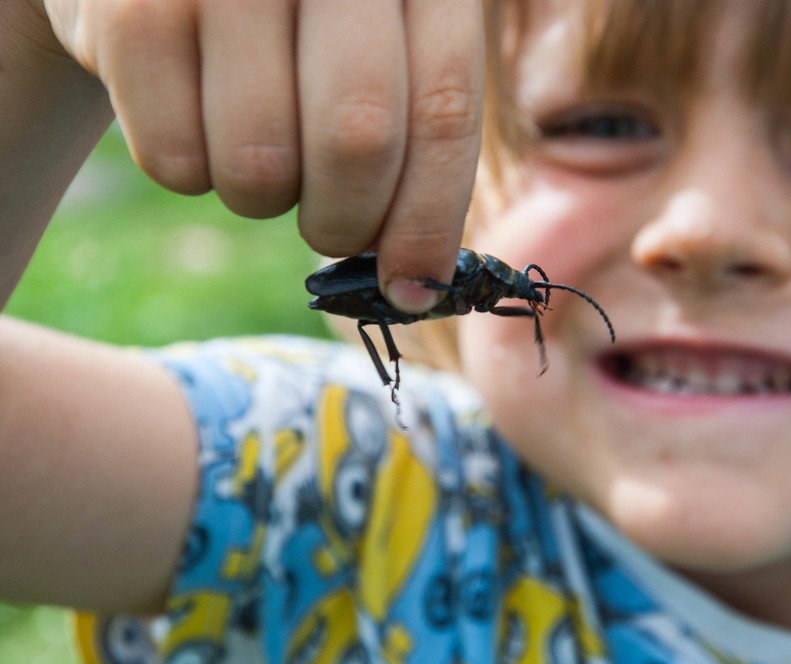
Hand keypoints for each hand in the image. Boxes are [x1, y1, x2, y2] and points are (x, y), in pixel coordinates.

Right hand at [40, 0, 484, 311]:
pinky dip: (189, 171)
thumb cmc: (292, 28)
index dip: (431, 218)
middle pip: (359, 138)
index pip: (443, 107)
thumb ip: (411, 137)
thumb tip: (418, 284)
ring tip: (256, 146)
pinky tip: (192, 117)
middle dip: (345, 219)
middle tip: (329, 225)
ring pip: (261, 162)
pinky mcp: (131, 7)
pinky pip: (175, 160)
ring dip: (263, 195)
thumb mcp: (375, 49)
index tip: (414, 291)